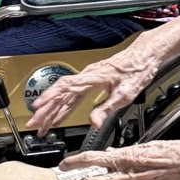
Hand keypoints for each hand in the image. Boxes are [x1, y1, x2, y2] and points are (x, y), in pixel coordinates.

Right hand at [26, 49, 155, 135]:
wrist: (145, 55)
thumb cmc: (137, 70)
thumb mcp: (125, 94)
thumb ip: (106, 108)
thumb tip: (93, 122)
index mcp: (93, 77)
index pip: (65, 87)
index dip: (50, 98)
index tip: (38, 108)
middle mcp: (88, 75)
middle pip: (61, 92)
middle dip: (46, 110)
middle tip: (34, 124)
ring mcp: (89, 76)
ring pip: (65, 93)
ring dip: (53, 109)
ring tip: (43, 124)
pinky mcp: (92, 79)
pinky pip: (73, 92)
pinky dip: (64, 104)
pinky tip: (59, 113)